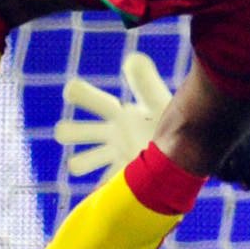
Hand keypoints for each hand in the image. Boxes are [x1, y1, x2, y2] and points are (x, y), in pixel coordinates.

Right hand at [52, 52, 173, 181]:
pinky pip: (103, 186)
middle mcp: (109, 135)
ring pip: (81, 162)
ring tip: (78, 163)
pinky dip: (101, 189)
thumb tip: (132, 58)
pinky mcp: (121, 178)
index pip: (90, 99)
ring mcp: (113, 158)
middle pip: (73, 132)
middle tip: (64, 131)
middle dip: (69, 131)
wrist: (185, 152)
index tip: (71, 90)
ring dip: (81, 162)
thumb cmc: (167, 122)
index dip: (79, 94)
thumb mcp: (157, 101)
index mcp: (115, 113)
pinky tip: (102, 190)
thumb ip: (145, 82)